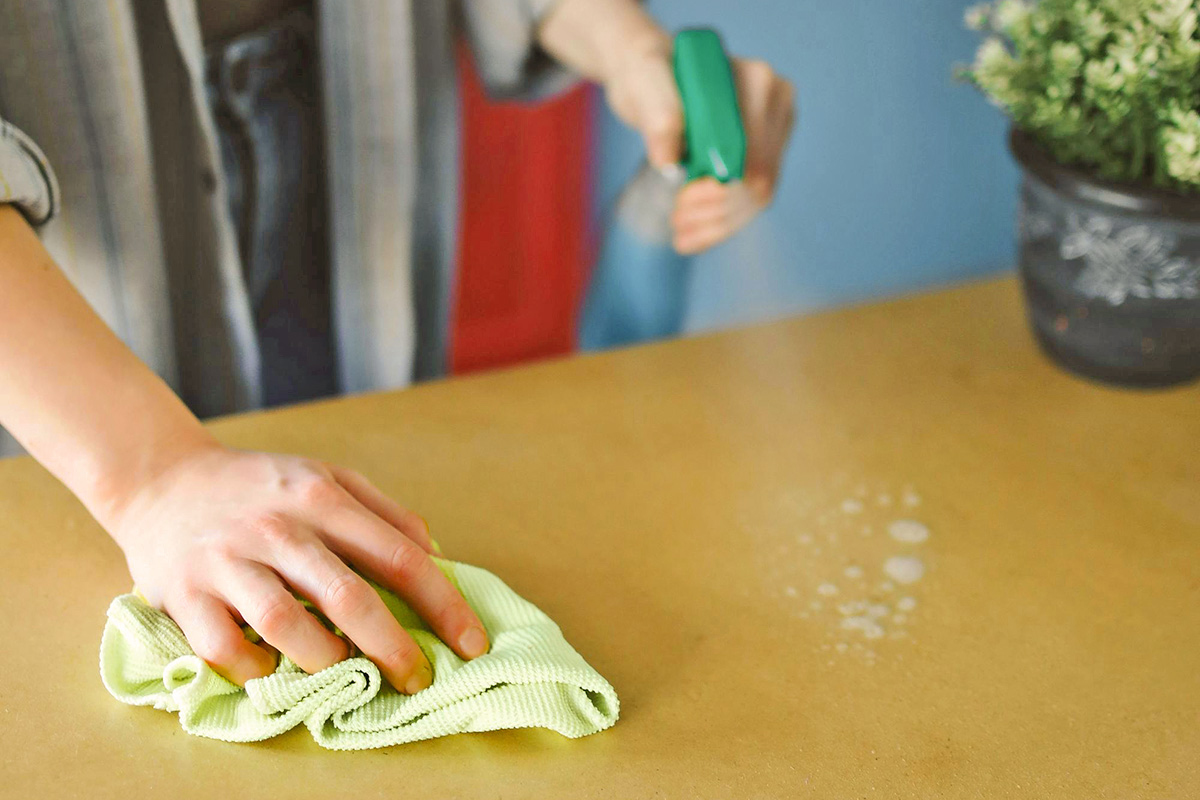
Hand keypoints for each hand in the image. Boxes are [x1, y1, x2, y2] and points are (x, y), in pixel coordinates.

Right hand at [104, 442, 487, 692]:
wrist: (160, 478)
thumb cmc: (259, 487)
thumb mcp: (326, 477)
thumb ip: (384, 514)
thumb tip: (439, 558)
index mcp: (321, 497)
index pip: (399, 556)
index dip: (443, 604)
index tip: (472, 643)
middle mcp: (277, 527)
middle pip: (349, 597)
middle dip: (393, 648)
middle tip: (418, 679)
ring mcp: (227, 561)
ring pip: (287, 626)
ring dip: (324, 659)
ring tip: (340, 667)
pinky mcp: (183, 593)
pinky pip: (225, 649)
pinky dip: (256, 669)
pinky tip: (271, 667)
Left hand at [604, 45, 795, 253]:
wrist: (652, 74)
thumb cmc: (646, 74)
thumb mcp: (641, 86)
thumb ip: (657, 113)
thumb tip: (668, 158)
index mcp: (753, 79)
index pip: (750, 153)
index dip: (720, 189)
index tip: (682, 200)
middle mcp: (775, 100)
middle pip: (759, 178)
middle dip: (717, 211)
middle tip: (677, 223)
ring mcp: (775, 126)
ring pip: (759, 195)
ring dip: (719, 223)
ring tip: (682, 233)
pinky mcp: (767, 149)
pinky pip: (754, 197)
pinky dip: (724, 222)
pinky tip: (696, 235)